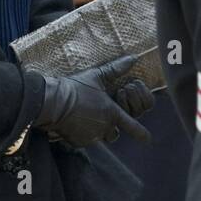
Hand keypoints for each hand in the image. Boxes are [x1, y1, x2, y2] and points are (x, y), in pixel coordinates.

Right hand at [32, 55, 153, 147]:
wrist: (52, 102)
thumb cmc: (75, 88)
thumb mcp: (97, 75)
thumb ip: (116, 69)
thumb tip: (133, 58)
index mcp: (112, 113)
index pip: (132, 126)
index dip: (141, 133)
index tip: (147, 139)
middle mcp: (105, 127)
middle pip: (114, 134)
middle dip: (110, 128)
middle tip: (100, 119)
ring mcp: (91, 136)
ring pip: (99, 138)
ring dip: (95, 131)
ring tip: (84, 120)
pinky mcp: (78, 142)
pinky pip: (84, 141)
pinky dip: (81, 135)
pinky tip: (73, 124)